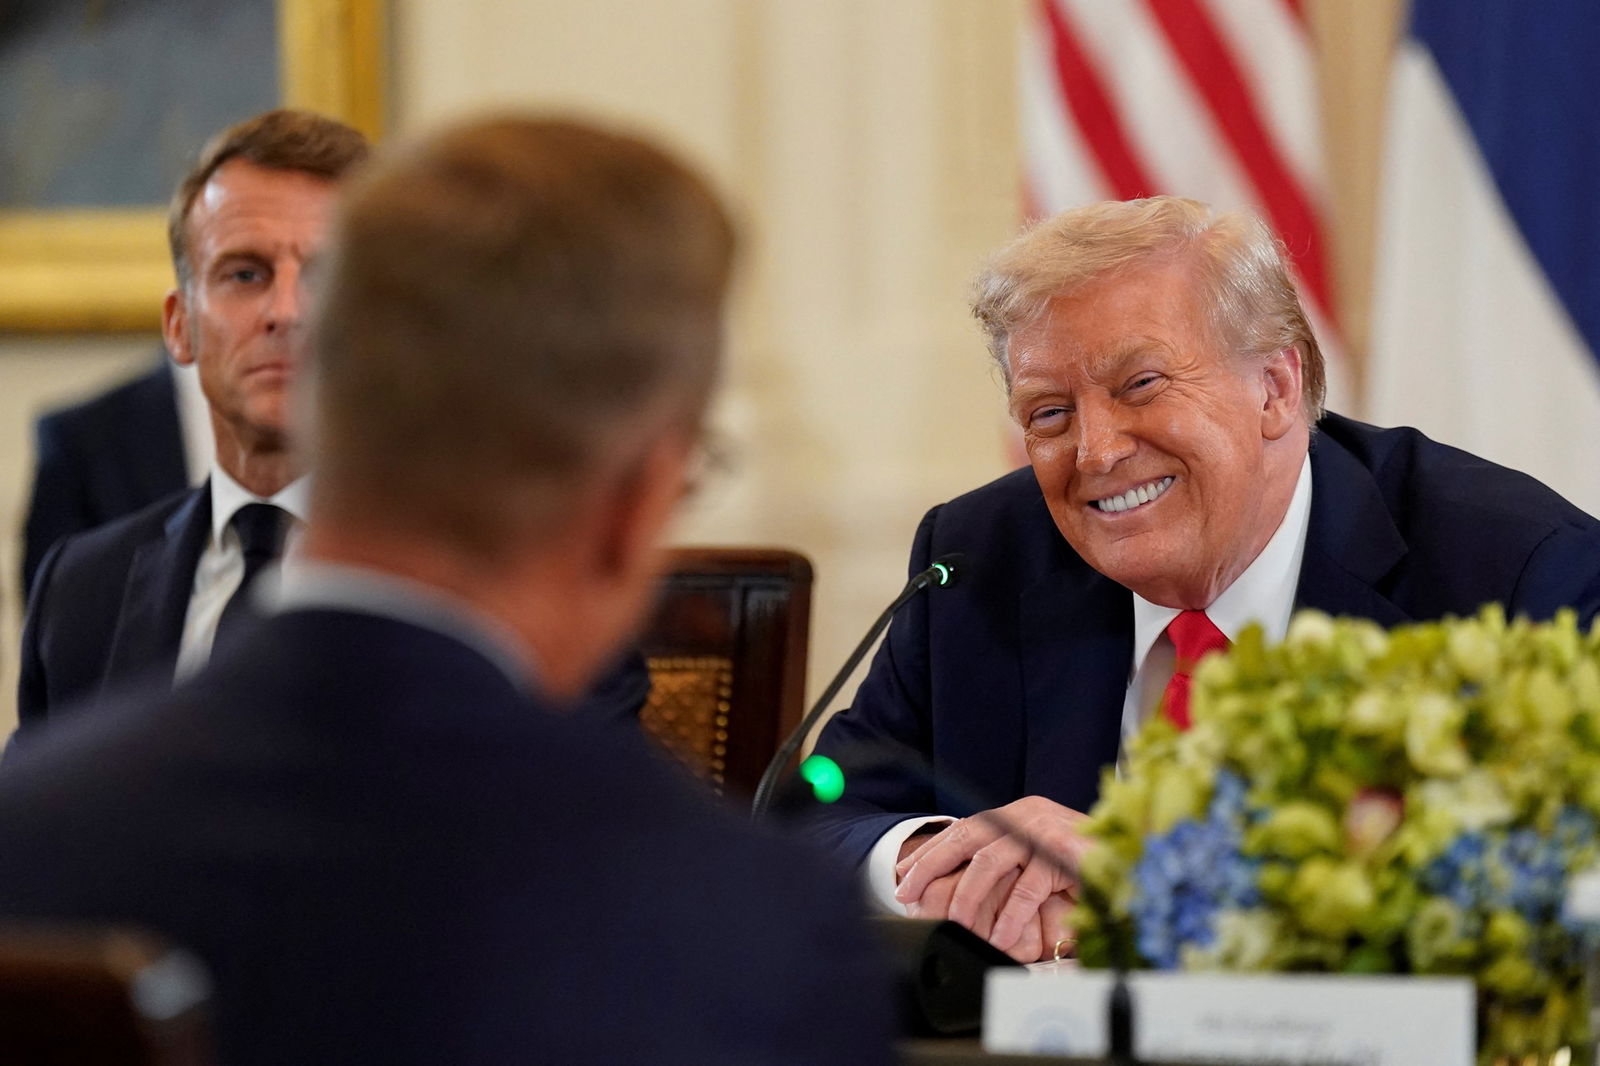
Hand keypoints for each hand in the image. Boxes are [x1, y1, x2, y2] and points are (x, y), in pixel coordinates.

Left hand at [894, 796, 1089, 957]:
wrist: (1137, 857)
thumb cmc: (1086, 865)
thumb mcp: (1039, 860)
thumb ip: (1008, 865)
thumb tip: (959, 887)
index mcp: (1018, 815)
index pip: (964, 830)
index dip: (931, 853)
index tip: (902, 875)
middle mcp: (1027, 815)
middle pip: (967, 838)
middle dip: (931, 868)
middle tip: (907, 895)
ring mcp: (1046, 831)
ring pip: (991, 862)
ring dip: (968, 898)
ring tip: (956, 926)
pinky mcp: (1065, 853)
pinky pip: (1028, 887)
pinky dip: (1011, 915)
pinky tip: (1000, 937)